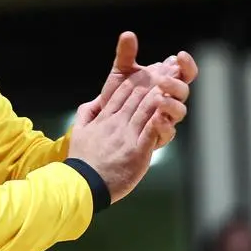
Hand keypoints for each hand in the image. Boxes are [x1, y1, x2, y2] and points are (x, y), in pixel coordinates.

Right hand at [67, 60, 185, 202]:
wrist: (83, 184)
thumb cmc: (82, 160)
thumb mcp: (79, 132)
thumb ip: (87, 114)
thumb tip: (95, 102)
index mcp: (104, 118)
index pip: (122, 92)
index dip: (137, 78)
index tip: (148, 68)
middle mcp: (116, 123)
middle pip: (136, 95)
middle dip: (153, 79)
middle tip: (166, 66)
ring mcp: (127, 136)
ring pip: (145, 108)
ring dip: (160, 93)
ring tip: (171, 79)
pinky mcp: (137, 151)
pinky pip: (150, 131)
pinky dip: (159, 119)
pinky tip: (167, 108)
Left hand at [96, 32, 196, 147]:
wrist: (106, 120)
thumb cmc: (119, 95)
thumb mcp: (121, 73)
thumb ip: (126, 55)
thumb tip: (128, 34)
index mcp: (166, 82)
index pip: (184, 72)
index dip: (186, 64)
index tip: (180, 55)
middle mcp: (170, 99)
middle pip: (183, 91)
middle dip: (176, 83)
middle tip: (162, 79)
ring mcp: (166, 117)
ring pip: (179, 111)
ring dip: (171, 104)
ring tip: (158, 98)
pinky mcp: (158, 135)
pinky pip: (167, 132)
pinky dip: (164, 125)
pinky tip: (156, 118)